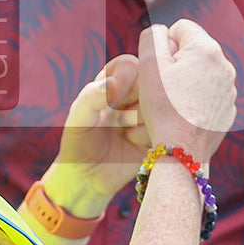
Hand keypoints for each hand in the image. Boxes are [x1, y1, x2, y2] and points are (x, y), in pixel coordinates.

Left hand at [46, 54, 153, 214]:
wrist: (87, 179)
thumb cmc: (79, 144)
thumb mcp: (78, 119)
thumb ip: (91, 97)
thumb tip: (113, 83)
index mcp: (112, 85)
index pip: (130, 65)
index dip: (127, 76)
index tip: (116, 96)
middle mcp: (133, 97)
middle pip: (150, 82)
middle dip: (137, 99)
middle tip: (121, 116)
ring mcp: (147, 116)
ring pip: (159, 104)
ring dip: (140, 118)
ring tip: (123, 132)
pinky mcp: (157, 135)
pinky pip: (164, 127)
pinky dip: (147, 134)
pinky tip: (132, 143)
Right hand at [136, 19, 236, 167]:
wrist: (183, 150)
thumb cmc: (163, 106)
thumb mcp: (149, 64)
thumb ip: (152, 37)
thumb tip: (162, 32)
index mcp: (207, 48)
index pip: (181, 28)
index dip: (163, 45)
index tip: (158, 68)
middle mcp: (225, 65)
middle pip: (193, 51)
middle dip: (176, 63)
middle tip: (163, 86)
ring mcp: (229, 89)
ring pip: (201, 73)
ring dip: (186, 81)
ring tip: (172, 102)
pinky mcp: (228, 110)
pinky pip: (209, 95)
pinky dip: (196, 100)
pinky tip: (184, 114)